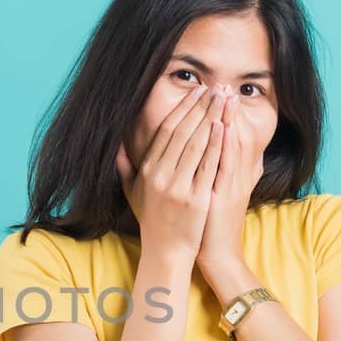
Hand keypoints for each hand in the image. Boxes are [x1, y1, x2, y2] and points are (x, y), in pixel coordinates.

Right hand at [115, 84, 229, 263]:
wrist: (166, 252)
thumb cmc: (152, 220)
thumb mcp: (132, 192)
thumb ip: (124, 166)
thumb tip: (116, 143)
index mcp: (147, 171)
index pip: (166, 131)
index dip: (182, 109)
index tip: (197, 92)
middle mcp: (160, 176)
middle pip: (182, 133)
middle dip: (200, 108)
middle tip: (215, 88)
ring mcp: (178, 187)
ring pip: (195, 145)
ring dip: (211, 119)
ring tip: (223, 100)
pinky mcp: (195, 199)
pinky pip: (207, 166)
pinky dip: (215, 145)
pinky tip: (224, 127)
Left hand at [197, 89, 269, 279]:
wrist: (218, 255)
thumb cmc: (211, 224)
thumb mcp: (218, 194)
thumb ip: (215, 172)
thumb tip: (211, 155)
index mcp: (233, 174)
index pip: (232, 136)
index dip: (227, 114)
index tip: (218, 93)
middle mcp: (237, 176)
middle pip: (236, 135)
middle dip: (229, 111)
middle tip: (224, 86)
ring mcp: (233, 185)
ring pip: (235, 146)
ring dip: (230, 120)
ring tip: (225, 97)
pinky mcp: (226, 197)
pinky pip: (226, 167)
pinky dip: (225, 146)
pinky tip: (222, 127)